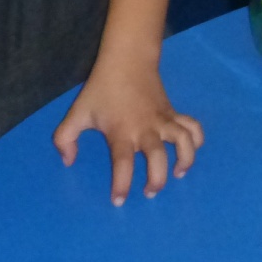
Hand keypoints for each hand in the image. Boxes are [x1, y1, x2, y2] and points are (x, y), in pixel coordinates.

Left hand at [52, 64, 203, 206]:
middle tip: (149, 192)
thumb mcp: (76, 114)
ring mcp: (163, 120)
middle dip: (157, 180)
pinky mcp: (173, 112)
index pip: (123, 163)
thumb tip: (69, 162)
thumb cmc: (101, 89)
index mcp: (121, 132)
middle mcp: (146, 128)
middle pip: (158, 158)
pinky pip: (192, 126)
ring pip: (184, 141)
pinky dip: (197, 139)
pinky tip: (190, 151)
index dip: (122, 184)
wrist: (128, 60)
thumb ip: (65, 139)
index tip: (119, 200)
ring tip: (178, 173)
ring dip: (185, 160)